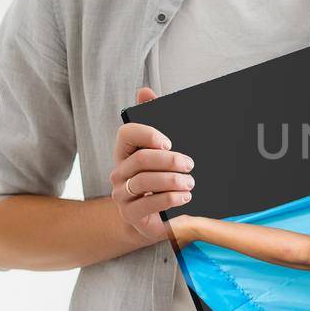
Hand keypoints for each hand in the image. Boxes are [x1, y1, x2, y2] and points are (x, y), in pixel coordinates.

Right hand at [110, 87, 194, 240]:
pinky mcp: (131, 215)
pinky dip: (169, 198)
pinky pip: (148, 204)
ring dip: (171, 181)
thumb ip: (156, 120)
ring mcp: (122, 195)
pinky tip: (185, 197)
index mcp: (126, 152)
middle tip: (190, 164)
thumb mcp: (163, 151)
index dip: (147, 134)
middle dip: (168, 160)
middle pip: (140, 159)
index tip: (169, 141)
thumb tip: (144, 91)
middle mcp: (119, 172)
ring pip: (143, 181)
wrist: (157, 218)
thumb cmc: (162, 180)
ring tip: (190, 182)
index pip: (126, 134)